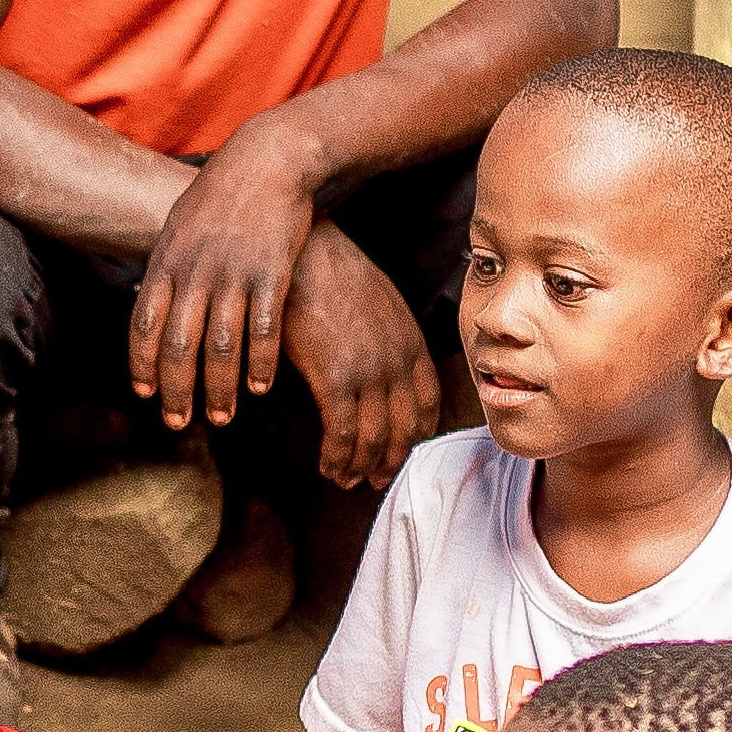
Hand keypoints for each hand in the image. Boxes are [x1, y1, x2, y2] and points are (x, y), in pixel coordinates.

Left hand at [123, 121, 328, 432]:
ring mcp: (233, 274)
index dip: (141, 366)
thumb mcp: (178, 228)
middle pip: (177, 347)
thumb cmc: (220, 197)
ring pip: (219, 347)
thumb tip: (148, 304)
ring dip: (217, 389)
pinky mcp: (272, 274)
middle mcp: (194, 273)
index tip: (143, 395)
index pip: (142, 327)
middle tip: (179, 424)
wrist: (267, 161)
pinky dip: (260, 364)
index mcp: (165, 263)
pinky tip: (259, 389)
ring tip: (220, 418)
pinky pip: (263, 330)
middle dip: (175, 391)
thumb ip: (164, 269)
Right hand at [272, 237, 441, 489]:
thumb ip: (386, 335)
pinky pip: (342, 434)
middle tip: (372, 479)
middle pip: (404, 429)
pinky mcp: (334, 377)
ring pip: (373, 439)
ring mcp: (369, 371)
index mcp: (412, 342)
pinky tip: (326, 465)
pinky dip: (337, 457)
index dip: (415, 435)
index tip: (398, 450)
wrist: (304, 251)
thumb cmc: (330, 271)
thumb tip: (376, 361)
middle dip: (389, 461)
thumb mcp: (377, 301)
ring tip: (344, 479)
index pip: (427, 404)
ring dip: (360, 467)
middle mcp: (398, 361)